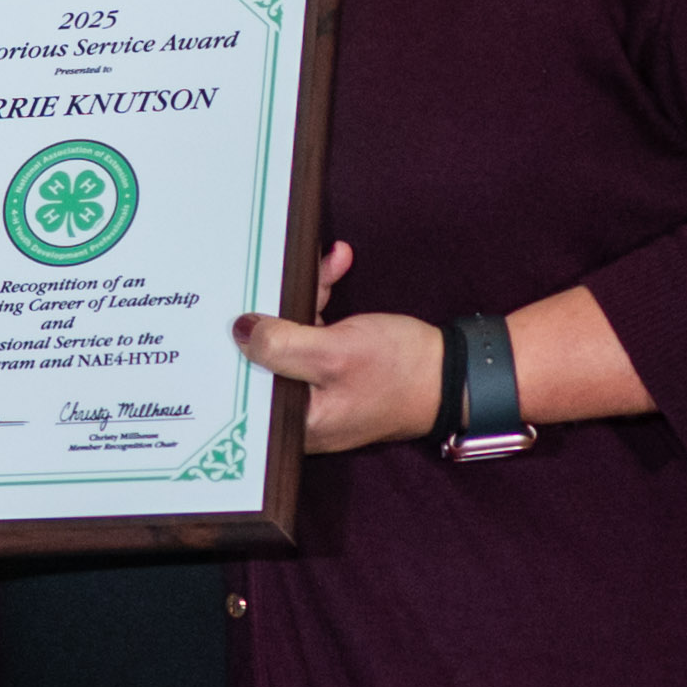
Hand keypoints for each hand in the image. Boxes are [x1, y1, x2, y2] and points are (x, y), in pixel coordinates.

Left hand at [232, 242, 437, 458]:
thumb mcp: (335, 354)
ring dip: (307, 296)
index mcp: (295, 423)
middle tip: (281, 272)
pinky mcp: (333, 372)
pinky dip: (323, 304)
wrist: (453, 375)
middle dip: (278, 307)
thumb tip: (239, 331)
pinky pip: (315, 335)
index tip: (234, 305)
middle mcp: (300, 413)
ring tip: (329, 263)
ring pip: (292, 338)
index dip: (236, 344)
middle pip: (267, 355)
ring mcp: (317, 391)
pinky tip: (336, 268)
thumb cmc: (400, 372)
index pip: (246, 383)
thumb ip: (281, 345)